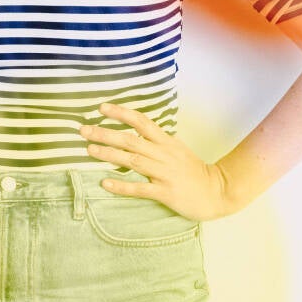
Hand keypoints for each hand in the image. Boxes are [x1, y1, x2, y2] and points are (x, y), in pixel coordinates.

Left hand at [78, 103, 228, 221]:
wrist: (217, 192)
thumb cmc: (193, 171)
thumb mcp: (175, 150)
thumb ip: (155, 142)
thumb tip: (132, 132)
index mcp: (166, 142)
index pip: (141, 121)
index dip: (121, 113)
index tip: (101, 108)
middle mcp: (164, 154)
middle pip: (131, 140)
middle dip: (106, 134)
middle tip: (83, 130)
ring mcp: (165, 173)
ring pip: (133, 161)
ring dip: (109, 155)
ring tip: (89, 150)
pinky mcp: (166, 193)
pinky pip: (140, 189)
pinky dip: (122, 185)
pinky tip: (105, 183)